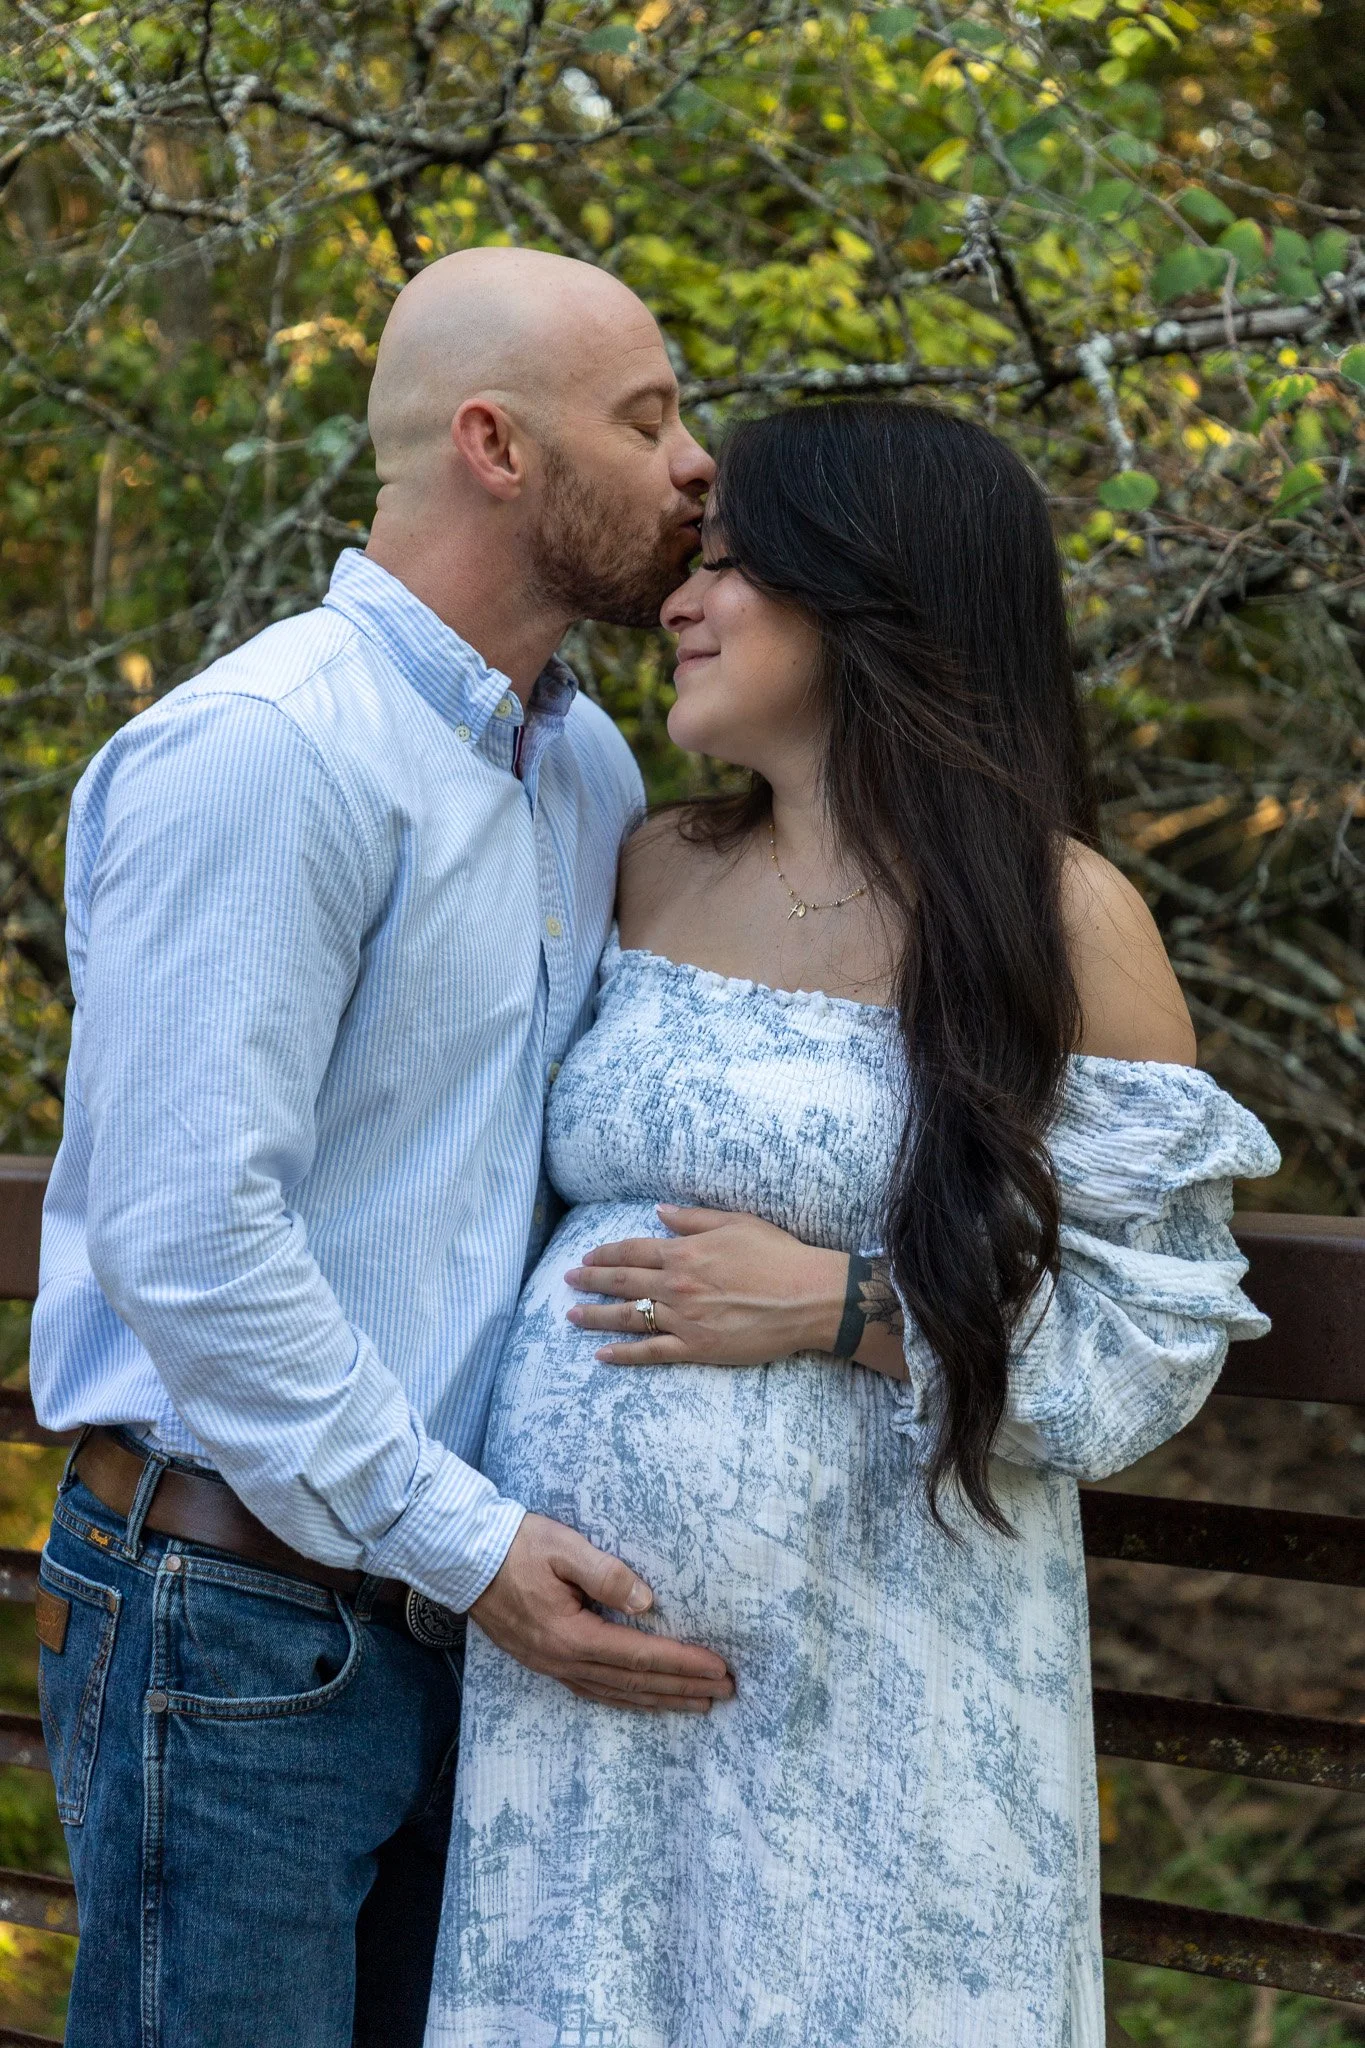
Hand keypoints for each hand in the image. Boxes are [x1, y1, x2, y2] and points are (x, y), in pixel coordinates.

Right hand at [468, 1511, 734, 1712]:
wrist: (464, 1557)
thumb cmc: (516, 1546)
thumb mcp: (563, 1547)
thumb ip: (606, 1573)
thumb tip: (646, 1602)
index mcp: (570, 1634)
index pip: (640, 1655)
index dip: (683, 1663)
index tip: (718, 1667)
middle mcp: (563, 1660)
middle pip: (635, 1683)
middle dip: (683, 1687)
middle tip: (725, 1691)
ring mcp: (551, 1666)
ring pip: (617, 1694)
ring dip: (661, 1699)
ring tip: (699, 1703)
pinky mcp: (545, 1662)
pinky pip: (595, 1691)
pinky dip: (628, 1700)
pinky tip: (646, 1701)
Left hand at [564, 1206, 846, 1365]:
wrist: (808, 1297)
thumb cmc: (778, 1255)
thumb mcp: (736, 1223)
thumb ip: (693, 1218)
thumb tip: (659, 1211)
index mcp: (685, 1252)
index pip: (633, 1250)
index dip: (606, 1253)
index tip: (587, 1256)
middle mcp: (678, 1285)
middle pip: (623, 1281)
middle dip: (591, 1280)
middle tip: (568, 1281)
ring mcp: (685, 1318)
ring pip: (629, 1316)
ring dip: (596, 1315)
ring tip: (571, 1315)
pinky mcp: (697, 1348)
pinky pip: (652, 1352)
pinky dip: (624, 1353)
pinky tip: (602, 1354)